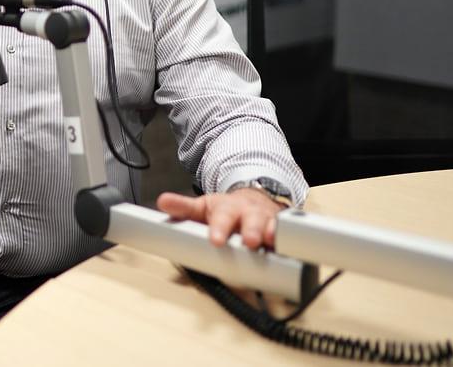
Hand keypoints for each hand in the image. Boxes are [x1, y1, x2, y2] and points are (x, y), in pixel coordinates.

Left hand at [156, 188, 285, 249]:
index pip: (223, 217)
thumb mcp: (203, 207)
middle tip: (249, 242)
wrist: (253, 202)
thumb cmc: (226, 210)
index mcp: (228, 209)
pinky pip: (288, 238)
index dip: (219, 228)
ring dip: (272, 236)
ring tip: (271, 243)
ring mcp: (268, 223)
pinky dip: (289, 244)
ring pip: (273, 228)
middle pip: (252, 221)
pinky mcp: (281, 232)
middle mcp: (250, 214)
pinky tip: (289, 251)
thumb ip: (184, 208)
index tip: (216, 240)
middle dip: (251, 231)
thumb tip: (162, 202)